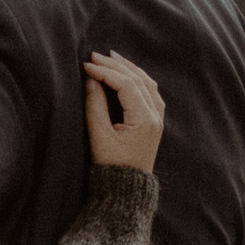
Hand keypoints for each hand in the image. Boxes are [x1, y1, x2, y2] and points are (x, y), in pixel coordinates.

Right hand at [83, 50, 164, 173]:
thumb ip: (95, 106)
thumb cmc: (112, 166)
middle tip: (95, 55)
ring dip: (128, 68)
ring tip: (110, 57)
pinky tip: (124, 72)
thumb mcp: (99, 137)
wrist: (127, 189)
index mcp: (145, 120)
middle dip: (116, 65)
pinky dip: (136, 78)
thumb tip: (91, 81)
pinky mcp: (154, 121)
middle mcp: (156, 116)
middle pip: (138, 79)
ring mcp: (157, 118)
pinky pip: (149, 91)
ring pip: (147, 83)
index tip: (86, 66)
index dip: (106, 72)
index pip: (126, 85)